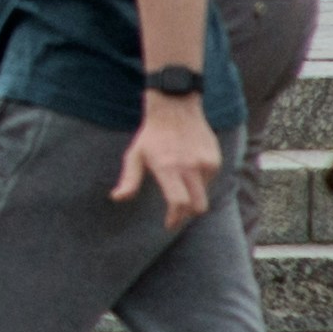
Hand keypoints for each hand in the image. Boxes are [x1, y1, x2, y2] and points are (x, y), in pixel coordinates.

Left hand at [116, 95, 225, 230]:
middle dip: (188, 214)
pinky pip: (210, 180)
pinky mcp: (215, 159)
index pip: (178, 203)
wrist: (175, 108)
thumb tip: (117, 198)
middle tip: (177, 213)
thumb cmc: (151, 135)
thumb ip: (129, 179)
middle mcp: (190, 167)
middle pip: (198, 206)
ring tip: (179, 180)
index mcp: (168, 168)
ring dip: (193, 194)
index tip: (169, 224)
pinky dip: (201, 181)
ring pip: (204, 193)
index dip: (175, 218)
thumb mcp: (135, 155)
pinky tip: (189, 168)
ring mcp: (205, 163)